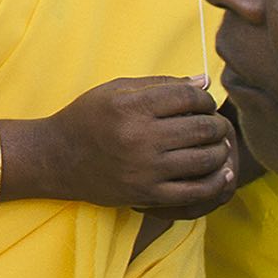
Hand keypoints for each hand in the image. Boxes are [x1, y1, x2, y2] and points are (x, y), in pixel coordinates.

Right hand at [23, 77, 237, 217]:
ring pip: (204, 159)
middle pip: (201, 128)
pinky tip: (220, 172)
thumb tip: (204, 82)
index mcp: (130, 107)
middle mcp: (139, 138)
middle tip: (216, 124)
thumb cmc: (87, 118)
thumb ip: (160, 84)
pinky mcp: (147, 194)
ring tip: (217, 145)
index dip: (204, 98)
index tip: (205, 102)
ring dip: (219, 149)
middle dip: (217, 124)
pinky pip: (195, 191)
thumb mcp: (115, 90)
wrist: (56, 158)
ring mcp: (145, 169)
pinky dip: (214, 181)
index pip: (187, 98)